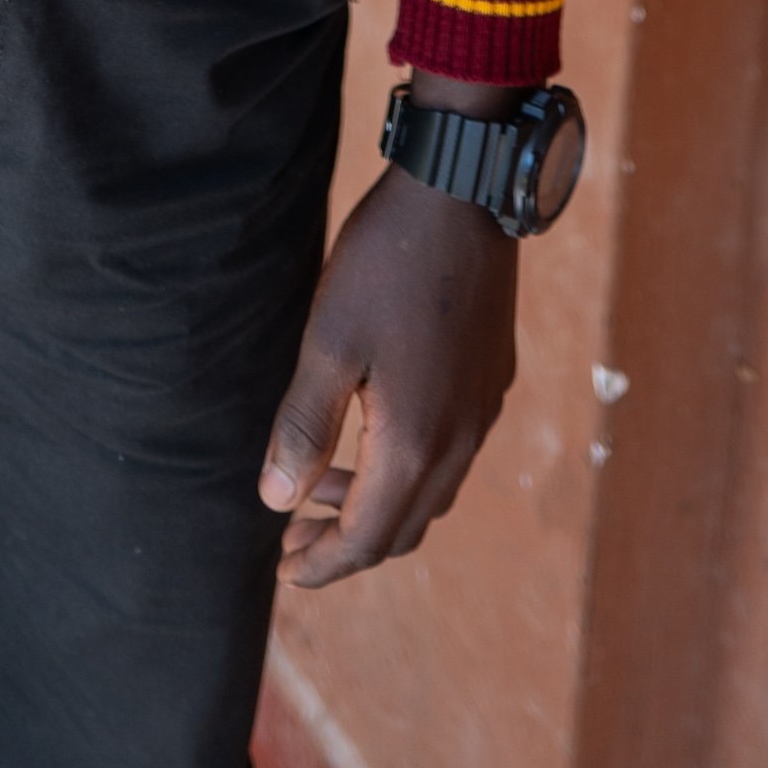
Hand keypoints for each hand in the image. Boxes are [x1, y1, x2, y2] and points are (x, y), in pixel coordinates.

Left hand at [259, 87, 519, 586]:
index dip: (321, 563)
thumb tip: (276, 501)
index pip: (365, 538)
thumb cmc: (385, 263)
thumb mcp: (328, 342)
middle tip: (293, 534)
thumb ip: (303, 427)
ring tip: (322, 482)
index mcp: (414, 443)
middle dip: (344, 542)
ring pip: (429, 494)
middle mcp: (458, 441)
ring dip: (376, 504)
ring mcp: (482, 411)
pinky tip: (373, 433)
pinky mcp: (491, 380)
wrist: (462, 195)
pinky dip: (407, 470)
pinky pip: (451, 456)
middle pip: (401, 528)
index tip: (283, 571)